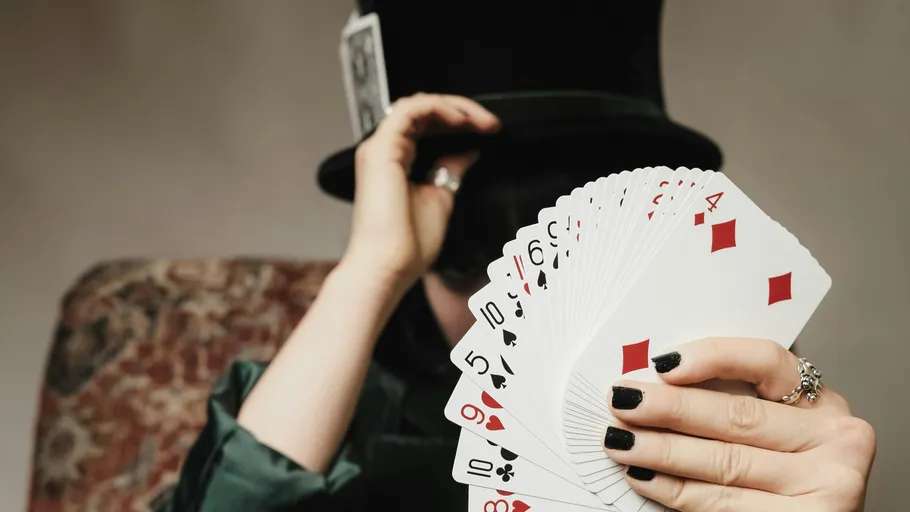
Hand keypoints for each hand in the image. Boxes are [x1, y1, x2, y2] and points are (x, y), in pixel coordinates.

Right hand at [343, 93, 499, 290]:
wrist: (389, 266)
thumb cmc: (407, 246)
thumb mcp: (441, 198)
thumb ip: (451, 170)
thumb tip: (468, 151)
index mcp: (395, 163)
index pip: (425, 126)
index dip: (458, 123)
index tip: (488, 131)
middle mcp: (383, 151)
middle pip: (422, 111)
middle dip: (460, 111)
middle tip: (490, 123)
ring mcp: (379, 148)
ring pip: (416, 105)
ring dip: (452, 107)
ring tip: (479, 120)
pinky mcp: (381, 149)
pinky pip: (409, 111)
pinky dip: (437, 108)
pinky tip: (460, 120)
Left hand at [603, 338, 875, 511]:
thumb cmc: (783, 470)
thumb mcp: (773, 428)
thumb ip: (731, 402)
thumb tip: (652, 383)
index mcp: (821, 401)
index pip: (767, 361)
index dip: (713, 357)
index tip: (664, 364)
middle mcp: (835, 438)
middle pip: (738, 415)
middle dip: (669, 408)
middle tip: (621, 401)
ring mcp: (826, 484)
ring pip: (725, 462)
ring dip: (660, 451)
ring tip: (618, 441)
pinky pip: (723, 504)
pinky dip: (675, 490)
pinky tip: (643, 477)